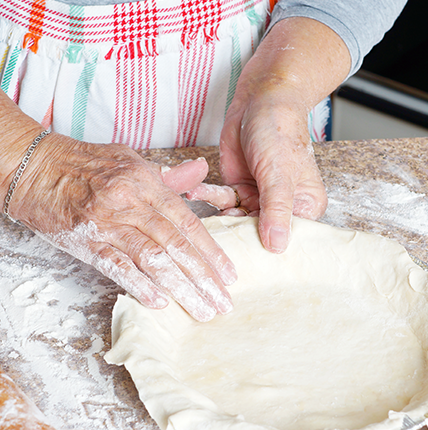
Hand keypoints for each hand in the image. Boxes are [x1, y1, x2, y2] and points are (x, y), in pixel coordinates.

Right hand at [8, 135, 236, 321]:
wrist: (34, 168)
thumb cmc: (84, 165)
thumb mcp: (129, 161)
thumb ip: (167, 175)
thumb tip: (200, 171)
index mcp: (145, 181)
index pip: (187, 222)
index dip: (211, 252)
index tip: (228, 276)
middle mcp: (129, 201)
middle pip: (175, 245)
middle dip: (203, 278)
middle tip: (223, 304)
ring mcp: (106, 222)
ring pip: (152, 259)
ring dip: (181, 288)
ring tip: (202, 310)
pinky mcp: (85, 240)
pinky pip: (116, 266)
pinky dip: (139, 285)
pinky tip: (160, 302)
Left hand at [188, 18, 349, 252]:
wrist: (260, 100)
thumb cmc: (279, 130)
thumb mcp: (278, 173)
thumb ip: (276, 210)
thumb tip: (277, 248)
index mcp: (304, 206)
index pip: (288, 238)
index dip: (268, 250)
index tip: (246, 260)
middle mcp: (282, 207)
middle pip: (260, 233)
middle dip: (237, 235)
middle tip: (213, 243)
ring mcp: (259, 199)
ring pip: (237, 218)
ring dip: (218, 214)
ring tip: (199, 213)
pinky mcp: (238, 188)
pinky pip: (222, 200)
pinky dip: (208, 196)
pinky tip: (195, 191)